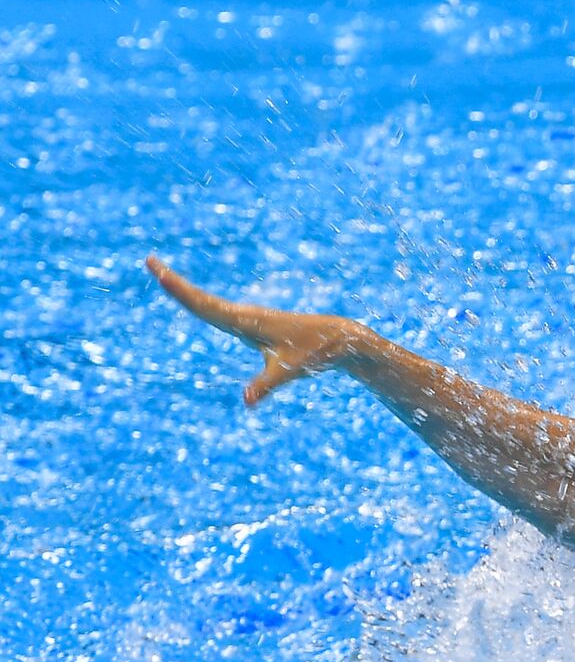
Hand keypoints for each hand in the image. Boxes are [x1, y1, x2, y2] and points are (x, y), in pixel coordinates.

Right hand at [146, 255, 362, 405]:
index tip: (158, 270)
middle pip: (201, 299)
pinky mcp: (254, 325)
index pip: (204, 305)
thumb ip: (267, 384)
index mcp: (246, 322)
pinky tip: (198, 305)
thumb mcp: (290, 370)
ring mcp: (248, 319)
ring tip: (162, 276)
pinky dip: (202, 304)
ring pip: (210, 303)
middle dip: (175, 283)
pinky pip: (221, 312)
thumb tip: (248, 401)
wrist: (338, 339)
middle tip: (149, 261)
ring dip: (185, 291)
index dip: (180, 290)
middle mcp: (244, 316)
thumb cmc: (314, 353)